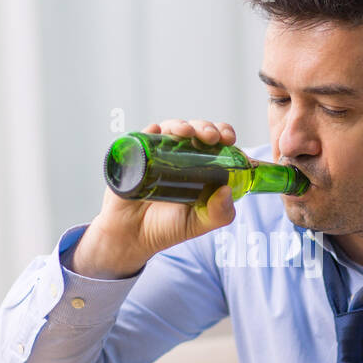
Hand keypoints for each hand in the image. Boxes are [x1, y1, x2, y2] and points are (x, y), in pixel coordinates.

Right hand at [70, 119, 237, 278]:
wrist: (132, 236)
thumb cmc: (168, 228)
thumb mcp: (200, 224)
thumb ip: (220, 213)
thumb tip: (226, 189)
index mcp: (201, 167)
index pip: (217, 143)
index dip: (224, 134)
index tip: (229, 139)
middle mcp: (180, 156)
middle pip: (196, 131)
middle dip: (206, 127)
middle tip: (211, 136)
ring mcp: (158, 154)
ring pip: (171, 129)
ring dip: (181, 125)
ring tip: (186, 132)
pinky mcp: (136, 157)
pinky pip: (143, 138)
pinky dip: (150, 131)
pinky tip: (156, 131)